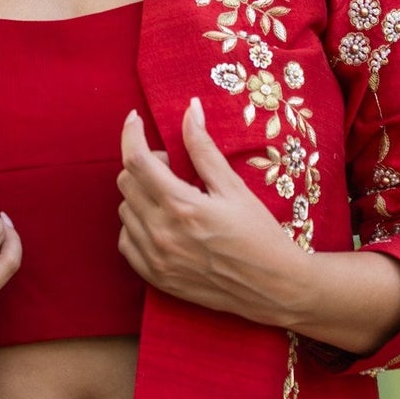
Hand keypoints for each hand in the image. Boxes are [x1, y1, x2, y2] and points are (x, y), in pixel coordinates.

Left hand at [116, 97, 310, 326]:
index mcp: (182, 206)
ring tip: (173, 198)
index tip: (135, 120)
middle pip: (126, 182)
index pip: (137, 161)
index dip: (131, 134)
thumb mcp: (234, 187)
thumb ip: (204, 149)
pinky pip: (126, 241)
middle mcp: (162, 233)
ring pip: (125, 210)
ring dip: (141, 195)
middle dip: (143, 165)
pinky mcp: (155, 277)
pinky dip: (137, 225)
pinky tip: (163, 223)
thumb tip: (190, 110)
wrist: (274, 288)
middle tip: (173, 168)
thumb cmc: (260, 235)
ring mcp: (156, 258)